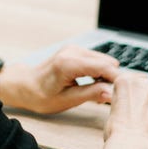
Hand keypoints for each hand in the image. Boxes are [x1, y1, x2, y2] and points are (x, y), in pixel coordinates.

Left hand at [0, 45, 120, 113]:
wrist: (24, 85)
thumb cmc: (40, 95)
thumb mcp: (66, 100)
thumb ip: (90, 94)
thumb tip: (112, 93)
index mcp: (69, 63)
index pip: (105, 67)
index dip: (117, 80)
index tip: (123, 94)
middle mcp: (73, 51)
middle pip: (108, 62)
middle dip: (111, 79)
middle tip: (104, 97)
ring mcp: (74, 49)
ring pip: (104, 60)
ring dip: (105, 76)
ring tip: (96, 93)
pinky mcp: (75, 51)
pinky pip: (96, 59)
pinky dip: (99, 72)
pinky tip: (91, 84)